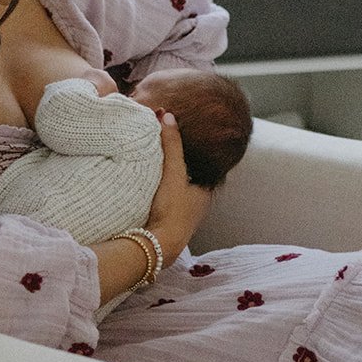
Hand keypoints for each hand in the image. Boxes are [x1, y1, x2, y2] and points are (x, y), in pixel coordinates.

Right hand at [147, 113, 211, 266]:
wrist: (158, 246)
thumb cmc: (172, 210)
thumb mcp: (173, 172)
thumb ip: (171, 144)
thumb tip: (167, 115)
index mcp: (205, 193)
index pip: (208, 169)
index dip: (202, 155)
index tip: (194, 141)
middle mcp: (198, 206)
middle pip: (194, 182)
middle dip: (186, 169)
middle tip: (173, 153)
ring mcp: (184, 218)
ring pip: (182, 194)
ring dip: (174, 184)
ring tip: (160, 168)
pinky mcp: (169, 226)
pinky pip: (169, 204)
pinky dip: (164, 195)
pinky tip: (152, 191)